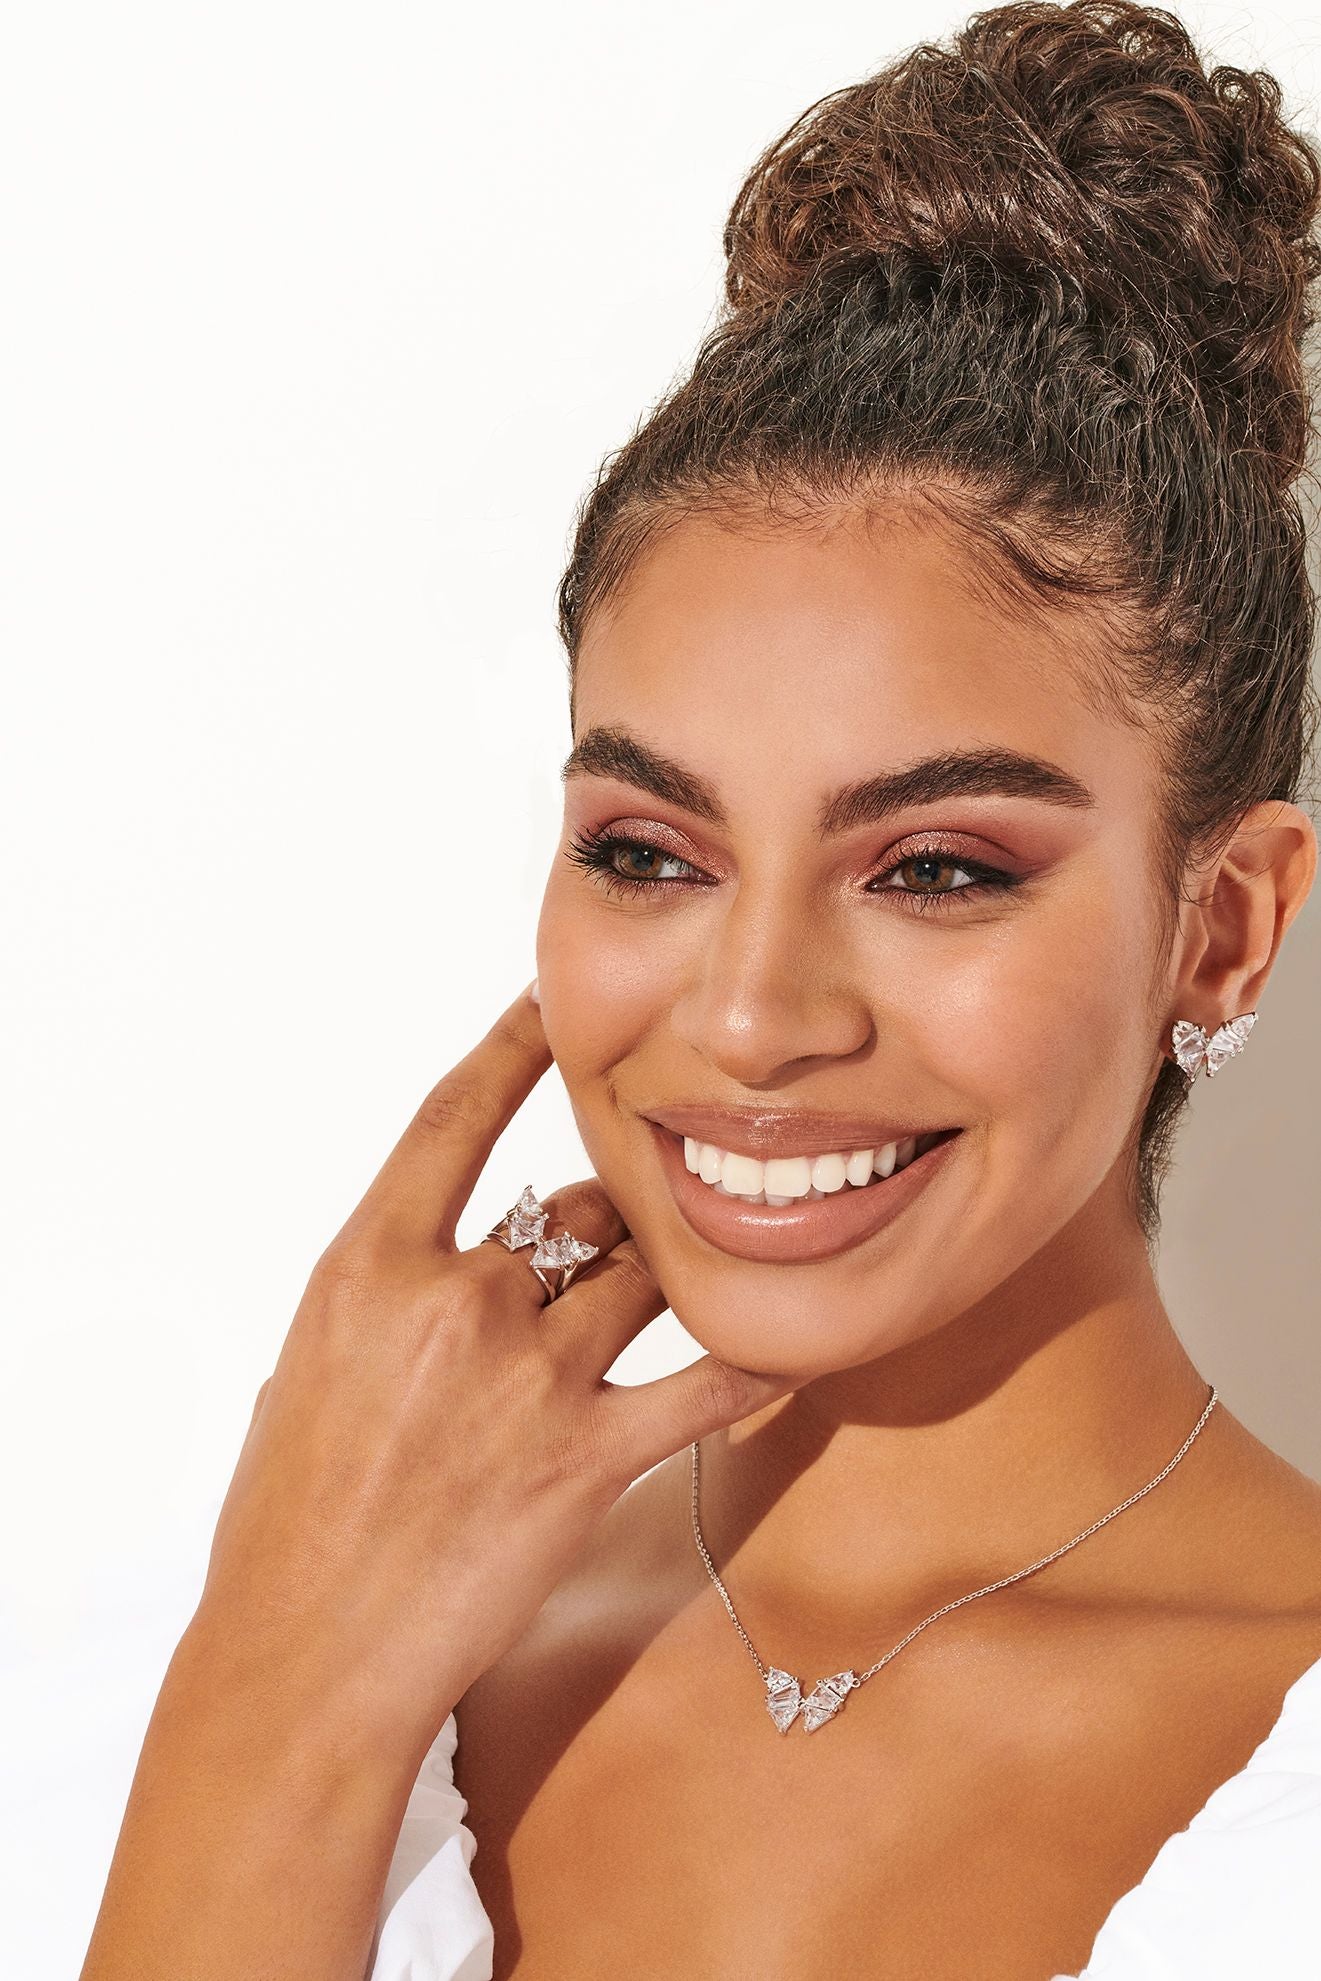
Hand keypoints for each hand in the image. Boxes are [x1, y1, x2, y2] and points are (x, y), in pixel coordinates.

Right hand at [193, 983, 793, 1746]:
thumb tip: (451, 1255)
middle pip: (571, 1208)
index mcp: (368, 1266)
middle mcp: (456, 1301)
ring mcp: (528, 1378)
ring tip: (678, 1291)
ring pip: (639, 1274)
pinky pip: (705, 1385)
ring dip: (660, 1278)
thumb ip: (386, 1294)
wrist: (305, 1656)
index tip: (549, 998)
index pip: (454, 1115)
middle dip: (599, 1222)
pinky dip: (753, 1363)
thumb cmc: (288, 1518)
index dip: (511, 1044)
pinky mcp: (588, 1458)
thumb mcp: (309, 1369)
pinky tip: (793, 1344)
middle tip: (604, 1255)